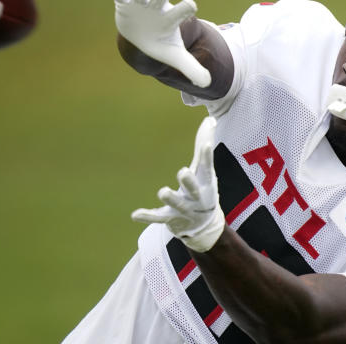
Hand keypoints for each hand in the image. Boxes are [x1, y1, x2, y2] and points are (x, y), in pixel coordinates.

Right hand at [93, 0, 210, 87]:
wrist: (145, 37)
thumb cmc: (162, 43)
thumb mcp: (175, 56)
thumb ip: (192, 68)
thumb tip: (207, 84)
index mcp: (170, 19)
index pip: (180, 12)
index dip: (185, 8)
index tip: (191, 5)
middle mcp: (157, 7)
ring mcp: (141, 2)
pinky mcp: (125, 1)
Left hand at [131, 117, 225, 252]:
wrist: (204, 225)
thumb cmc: (204, 189)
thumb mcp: (205, 170)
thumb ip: (204, 145)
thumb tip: (210, 119)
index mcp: (206, 183)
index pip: (207, 168)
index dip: (207, 157)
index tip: (205, 146)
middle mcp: (197, 197)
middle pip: (193, 189)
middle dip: (189, 181)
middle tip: (183, 172)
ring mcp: (184, 210)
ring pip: (177, 204)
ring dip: (171, 197)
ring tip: (163, 191)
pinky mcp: (170, 218)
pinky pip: (158, 217)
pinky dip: (147, 216)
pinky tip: (135, 215)